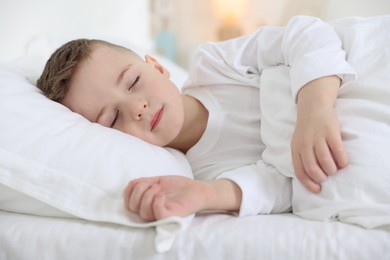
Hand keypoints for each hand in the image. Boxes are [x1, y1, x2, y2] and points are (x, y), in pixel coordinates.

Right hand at [124, 176, 207, 220]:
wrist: (196, 189)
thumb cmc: (178, 187)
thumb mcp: (157, 181)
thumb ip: (144, 183)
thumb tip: (131, 183)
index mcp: (146, 205)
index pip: (128, 204)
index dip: (129, 191)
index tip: (141, 182)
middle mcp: (151, 213)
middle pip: (132, 208)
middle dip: (139, 191)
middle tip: (153, 185)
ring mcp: (160, 216)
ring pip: (143, 212)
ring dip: (148, 195)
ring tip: (159, 188)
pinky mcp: (171, 217)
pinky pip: (158, 214)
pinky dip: (156, 202)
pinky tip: (163, 195)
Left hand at [292, 76, 347, 192]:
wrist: (313, 107)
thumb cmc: (306, 130)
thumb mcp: (298, 143)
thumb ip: (302, 158)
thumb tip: (312, 179)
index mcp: (295, 148)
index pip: (300, 171)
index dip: (308, 183)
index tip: (318, 189)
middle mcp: (305, 144)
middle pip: (312, 168)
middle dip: (321, 177)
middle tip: (327, 176)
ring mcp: (318, 138)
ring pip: (325, 161)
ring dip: (332, 170)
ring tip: (334, 169)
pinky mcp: (331, 132)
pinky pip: (338, 151)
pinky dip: (342, 161)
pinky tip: (343, 162)